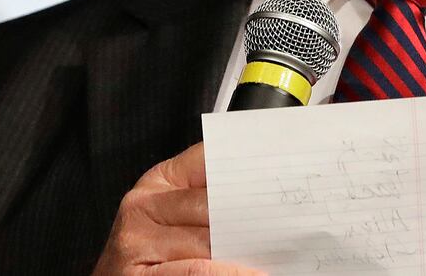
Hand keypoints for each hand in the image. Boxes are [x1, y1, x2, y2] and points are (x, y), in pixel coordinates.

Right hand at [93, 142, 264, 275]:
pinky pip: (197, 270)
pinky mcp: (138, 275)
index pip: (209, 161)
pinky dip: (231, 273)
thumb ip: (207, 200)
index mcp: (159, 182)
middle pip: (213, 204)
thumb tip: (266, 199)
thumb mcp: (176, 218)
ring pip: (208, 240)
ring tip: (275, 254)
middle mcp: (142, 206)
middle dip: (252, 217)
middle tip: (289, 224)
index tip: (280, 178)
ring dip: (246, 250)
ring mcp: (136, 241)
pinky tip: (252, 273)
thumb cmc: (153, 257)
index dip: (246, 169)